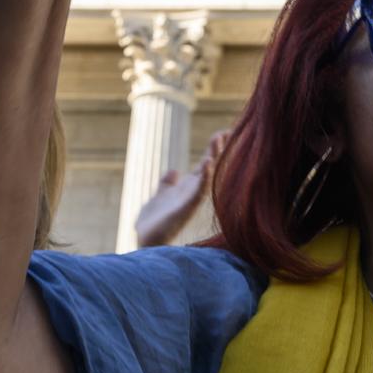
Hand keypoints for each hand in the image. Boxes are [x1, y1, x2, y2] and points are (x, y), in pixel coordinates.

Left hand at [134, 131, 227, 247]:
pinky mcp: (185, 208)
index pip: (204, 165)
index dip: (213, 149)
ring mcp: (190, 200)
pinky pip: (198, 191)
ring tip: (219, 139)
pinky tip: (207, 164)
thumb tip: (174, 170)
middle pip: (209, 166)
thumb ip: (167, 184)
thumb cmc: (153, 223)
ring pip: (206, 175)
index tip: (223, 133)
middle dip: (217, 149)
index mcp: (187, 188)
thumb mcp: (159, 197)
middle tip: (226, 131)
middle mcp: (192, 192)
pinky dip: (204, 177)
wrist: (146, 241)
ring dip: (212, 157)